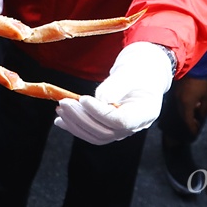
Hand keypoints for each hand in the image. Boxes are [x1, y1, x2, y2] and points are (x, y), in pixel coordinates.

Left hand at [54, 42, 173, 144]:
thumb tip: (101, 99)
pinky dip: (75, 127)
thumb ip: (116, 85)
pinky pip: (92, 133)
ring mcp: (122, 130)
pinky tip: (60, 120)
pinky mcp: (110, 127)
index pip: (121, 121)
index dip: (99, 113)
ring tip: (61, 109)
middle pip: (106, 132)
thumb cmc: (138, 71)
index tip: (82, 99)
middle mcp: (134, 126)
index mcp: (145, 112)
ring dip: (75, 124)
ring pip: (97, 136)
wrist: (141, 74)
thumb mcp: (130, 72)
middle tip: (64, 103)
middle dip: (82, 119)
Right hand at [172, 76, 206, 135]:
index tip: (195, 133)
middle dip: (188, 121)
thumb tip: (201, 117)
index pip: (187, 120)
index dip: (191, 127)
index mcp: (186, 104)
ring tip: (194, 115)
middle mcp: (178, 100)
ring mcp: (176, 94)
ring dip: (186, 113)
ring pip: (180, 108)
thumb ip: (204, 108)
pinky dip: (184, 106)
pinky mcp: (176, 89)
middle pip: (182, 115)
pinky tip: (191, 105)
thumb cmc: (203, 82)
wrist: (195, 64)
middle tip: (196, 124)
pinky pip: (179, 102)